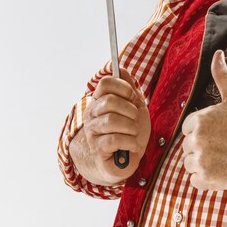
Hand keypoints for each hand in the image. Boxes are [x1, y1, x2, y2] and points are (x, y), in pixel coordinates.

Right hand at [82, 67, 150, 183]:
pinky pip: (114, 140)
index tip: (133, 97)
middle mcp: (91, 115)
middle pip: (109, 101)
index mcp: (99, 101)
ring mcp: (92, 133)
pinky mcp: (97, 150)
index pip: (105, 83)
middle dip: (130, 110)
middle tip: (135, 119)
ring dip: (131, 127)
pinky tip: (132, 145)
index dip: (123, 87)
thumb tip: (118, 67)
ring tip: (133, 133)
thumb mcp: (134, 105)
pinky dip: (130, 142)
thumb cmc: (130, 130)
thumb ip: (127, 87)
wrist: (127, 159)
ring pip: (112, 121)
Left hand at [181, 50, 226, 189]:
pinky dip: (207, 180)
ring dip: (204, 165)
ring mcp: (200, 159)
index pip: (188, 129)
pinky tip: (223, 171)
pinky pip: (195, 181)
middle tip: (226, 148)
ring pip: (190, 165)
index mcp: (198, 119)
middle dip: (204, 149)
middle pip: (188, 148)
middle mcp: (196, 139)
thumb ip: (222, 76)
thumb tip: (218, 53)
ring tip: (225, 159)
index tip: (221, 135)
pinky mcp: (205, 178)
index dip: (204, 133)